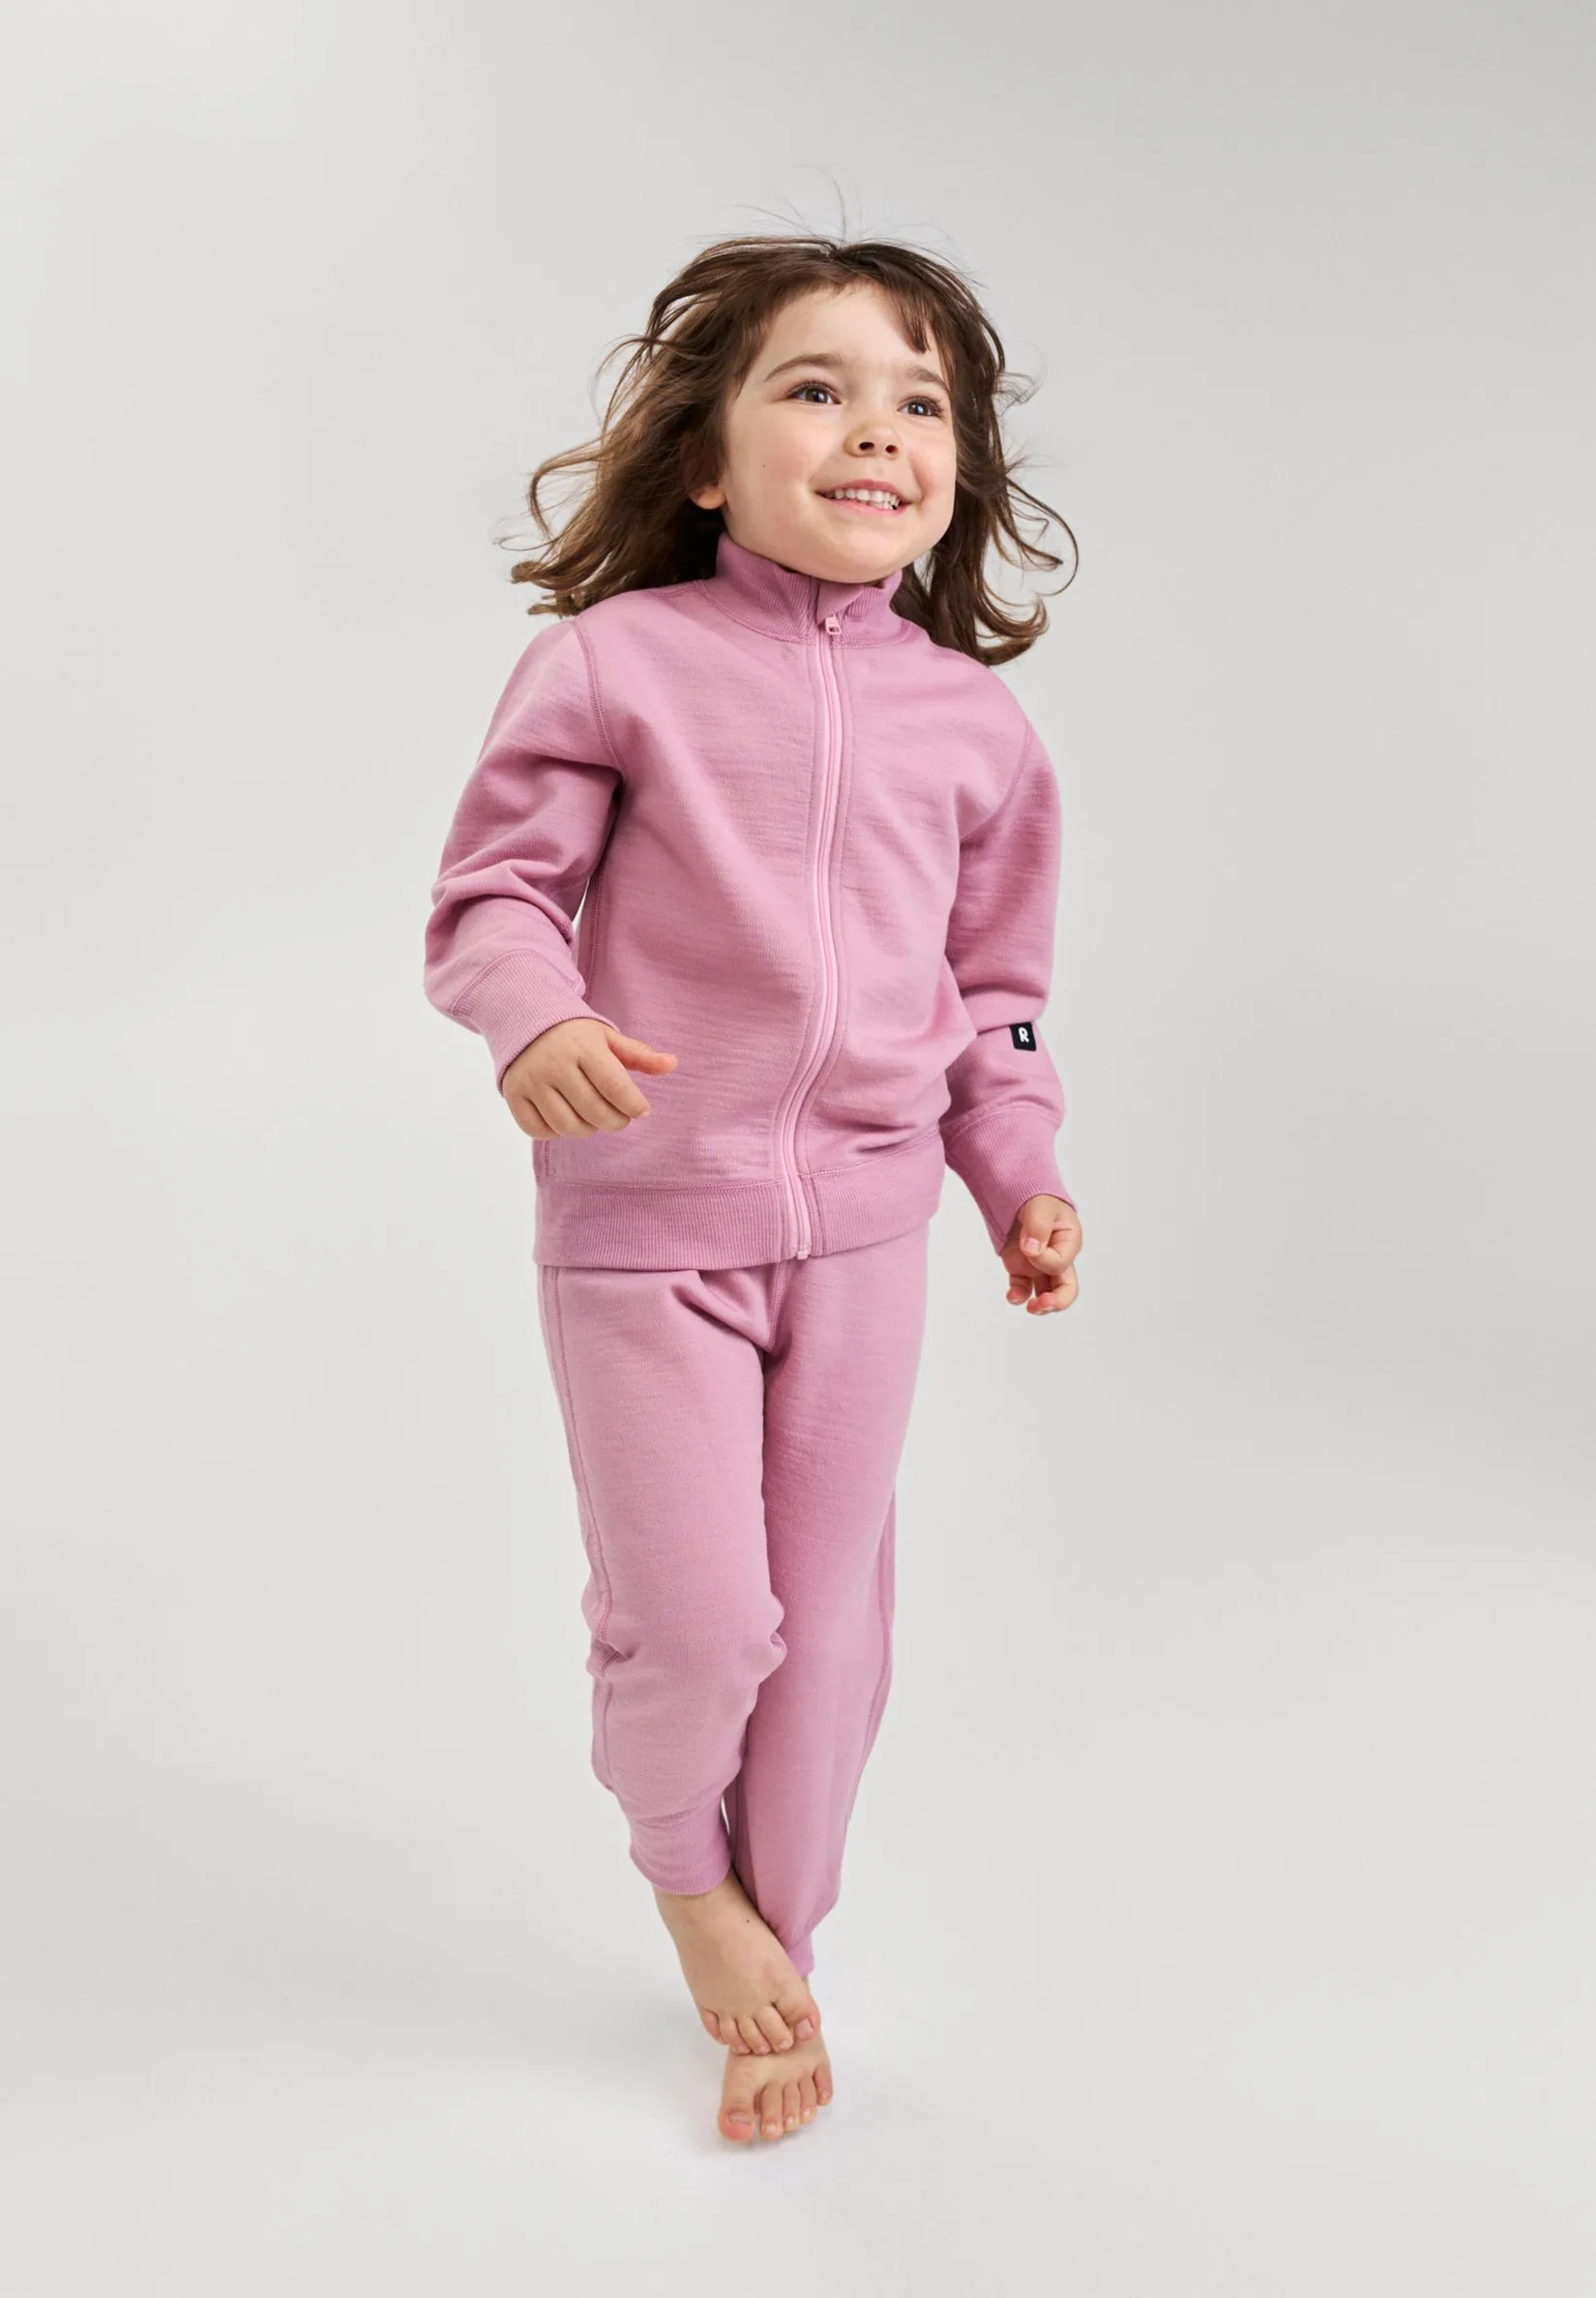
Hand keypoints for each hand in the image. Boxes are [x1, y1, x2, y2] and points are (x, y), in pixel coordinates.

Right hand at [501, 1018, 677, 1141]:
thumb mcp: (607, 1037)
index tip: (642, 1110)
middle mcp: (554, 1064)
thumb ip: (639, 1054)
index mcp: (582, 1047)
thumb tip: (672, 1064)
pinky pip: (538, 1130)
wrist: (524, 1018)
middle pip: (593, 1111)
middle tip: (621, 1117)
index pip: (614, 1086)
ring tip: (594, 1117)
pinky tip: (566, 1117)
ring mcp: (530, 1080)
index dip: (633, 1105)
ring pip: (567, 1126)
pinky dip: (556, 1132)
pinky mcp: (513, 1094)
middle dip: (615, 1121)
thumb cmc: (574, 1034)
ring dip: (587, 1129)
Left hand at [999, 1194, 1080, 1315]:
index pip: (1060, 1263)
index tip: (1029, 1246)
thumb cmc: (1037, 1199)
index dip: (1044, 1260)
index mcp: (1069, 1244)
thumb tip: (1032, 1250)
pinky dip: (1018, 1296)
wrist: (1019, 1195)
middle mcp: (1058, 1259)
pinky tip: (1012, 1297)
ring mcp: (1040, 1266)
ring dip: (1040, 1306)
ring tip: (1030, 1307)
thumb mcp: (1040, 1208)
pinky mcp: (1022, 1269)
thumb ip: (1038, 1227)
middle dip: (1057, 1301)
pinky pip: (1023, 1289)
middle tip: (1043, 1303)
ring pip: (1047, 1295)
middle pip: (1066, 1289)